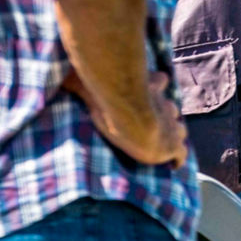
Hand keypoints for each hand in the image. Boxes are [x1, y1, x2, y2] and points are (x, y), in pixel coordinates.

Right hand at [64, 68, 188, 168]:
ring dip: (173, 135)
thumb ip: (83, 78)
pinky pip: (181, 154)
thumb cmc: (113, 99)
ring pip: (180, 129)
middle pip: (172, 108)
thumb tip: (59, 75)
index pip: (161, 80)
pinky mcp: (172, 145)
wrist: (132, 114)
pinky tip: (174, 165)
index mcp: (152, 86)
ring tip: (165, 144)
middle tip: (157, 124)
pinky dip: (178, 159)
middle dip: (166, 115)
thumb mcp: (98, 81)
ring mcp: (171, 125)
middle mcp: (165, 103)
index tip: (154, 87)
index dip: (157, 85)